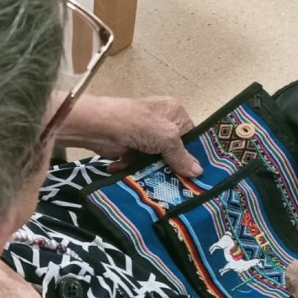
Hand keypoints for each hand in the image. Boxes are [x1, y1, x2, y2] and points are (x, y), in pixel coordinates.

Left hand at [60, 95, 201, 176]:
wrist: (99, 127)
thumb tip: (198, 172)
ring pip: (155, 159)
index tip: (197, 174)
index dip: (193, 153)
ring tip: (158, 185)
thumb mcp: (167, 138)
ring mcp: (143, 136)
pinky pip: (137, 164)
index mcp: (174, 111)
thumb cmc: (138, 125)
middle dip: (172, 166)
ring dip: (152, 171)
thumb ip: (181, 156)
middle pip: (172, 150)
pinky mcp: (128, 148)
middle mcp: (160, 122)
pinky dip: (134, 170)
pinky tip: (132, 176)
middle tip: (181, 186)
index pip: (191, 134)